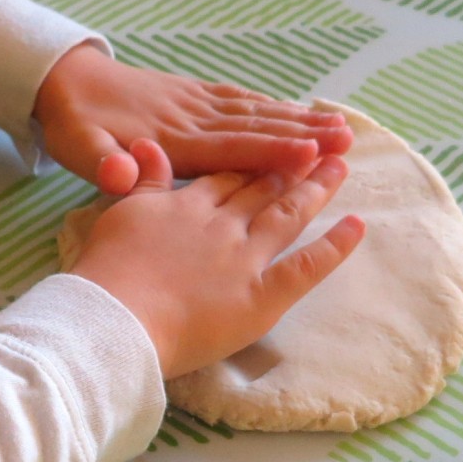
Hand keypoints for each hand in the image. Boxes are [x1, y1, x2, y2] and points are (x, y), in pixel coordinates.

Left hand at [33, 44, 353, 194]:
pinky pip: (239, 99)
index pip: (230, 147)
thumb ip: (104, 165)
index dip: (271, 151)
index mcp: (171, 140)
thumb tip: (123, 176)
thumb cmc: (73, 125)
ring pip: (254, 110)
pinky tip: (295, 111)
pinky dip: (271, 105)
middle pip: (255, 125)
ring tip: (339, 127)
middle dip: (302, 134)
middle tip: (347, 143)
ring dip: (297, 119)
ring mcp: (194, 103)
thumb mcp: (79, 150)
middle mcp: (191, 117)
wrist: (63, 80)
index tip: (311, 156)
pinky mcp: (191, 95)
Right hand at [68, 139, 365, 379]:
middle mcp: (221, 225)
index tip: (269, 148)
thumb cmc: (106, 274)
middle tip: (317, 149)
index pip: (224, 179)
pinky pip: (307, 267)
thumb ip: (141, 183)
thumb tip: (148, 144)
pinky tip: (356, 226)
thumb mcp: (116, 216)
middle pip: (260, 190)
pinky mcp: (262, 296)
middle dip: (289, 167)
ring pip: (286, 215)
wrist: (115, 317)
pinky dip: (334, 247)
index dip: (248, 162)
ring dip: (315, 189)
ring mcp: (245, 258)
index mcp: (184, 208)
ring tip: (340, 165)